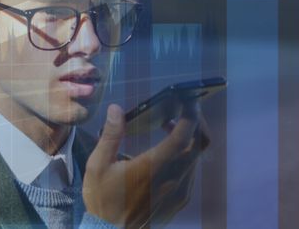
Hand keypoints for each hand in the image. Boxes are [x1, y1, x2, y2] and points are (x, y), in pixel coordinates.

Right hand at [82, 101, 208, 228]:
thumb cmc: (102, 199)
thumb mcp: (98, 164)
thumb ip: (110, 135)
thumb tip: (117, 109)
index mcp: (154, 165)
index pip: (184, 133)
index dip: (190, 112)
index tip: (185, 98)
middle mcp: (173, 178)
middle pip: (200, 143)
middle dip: (195, 121)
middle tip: (180, 109)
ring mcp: (180, 191)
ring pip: (196, 158)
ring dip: (189, 139)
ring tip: (168, 128)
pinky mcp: (180, 201)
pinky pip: (191, 172)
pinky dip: (185, 156)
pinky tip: (166, 154)